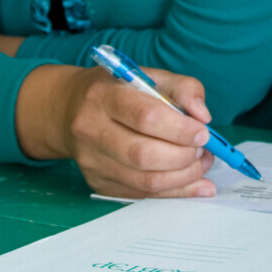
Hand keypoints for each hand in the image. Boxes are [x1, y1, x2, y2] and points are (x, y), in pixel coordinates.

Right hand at [22, 65, 217, 198]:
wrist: (68, 110)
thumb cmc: (116, 90)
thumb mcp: (148, 76)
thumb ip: (182, 88)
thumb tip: (203, 117)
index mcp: (103, 95)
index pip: (144, 116)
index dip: (179, 129)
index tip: (203, 132)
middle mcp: (91, 129)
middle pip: (143, 154)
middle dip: (183, 156)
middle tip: (203, 150)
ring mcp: (91, 161)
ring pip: (145, 181)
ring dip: (183, 177)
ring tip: (200, 163)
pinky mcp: (97, 183)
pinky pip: (142, 194)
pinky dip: (174, 191)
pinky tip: (193, 182)